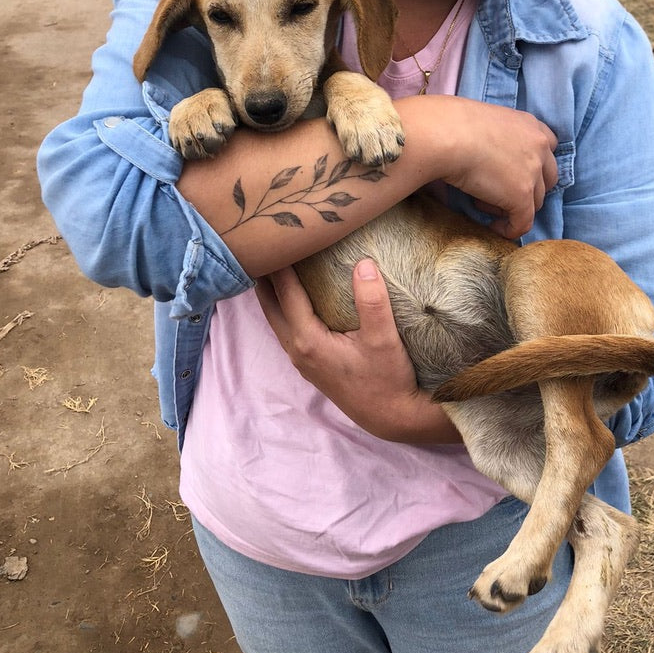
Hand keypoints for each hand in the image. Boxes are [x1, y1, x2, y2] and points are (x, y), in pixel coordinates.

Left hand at [255, 259, 459, 443]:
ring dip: (271, 291)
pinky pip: (286, 326)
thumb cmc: (389, 380)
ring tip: (270, 263)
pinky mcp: (310, 363)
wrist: (392, 417)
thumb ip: (372, 301)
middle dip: (265, 275)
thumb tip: (363, 263)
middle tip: (261, 243)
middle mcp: (296, 349)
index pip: (286, 292)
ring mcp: (301, 358)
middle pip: (269, 304)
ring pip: (275, 317)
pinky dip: (283, 305)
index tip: (274, 234)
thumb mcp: (384, 340)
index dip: (280, 263)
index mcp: (308, 341)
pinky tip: (291, 294)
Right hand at [435, 99, 557, 238]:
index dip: (534, 164)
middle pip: (547, 177)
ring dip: (513, 205)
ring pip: (535, 201)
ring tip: (484, 203)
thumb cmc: (451, 125)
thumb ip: (495, 137)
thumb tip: (482, 155)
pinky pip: (523, 222)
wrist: (446, 134)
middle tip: (499, 192)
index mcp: (529, 124)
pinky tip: (493, 227)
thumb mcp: (483, 121)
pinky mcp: (522, 196)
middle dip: (529, 188)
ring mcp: (533, 172)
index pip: (547, 147)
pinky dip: (510, 228)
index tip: (514, 172)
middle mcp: (538, 146)